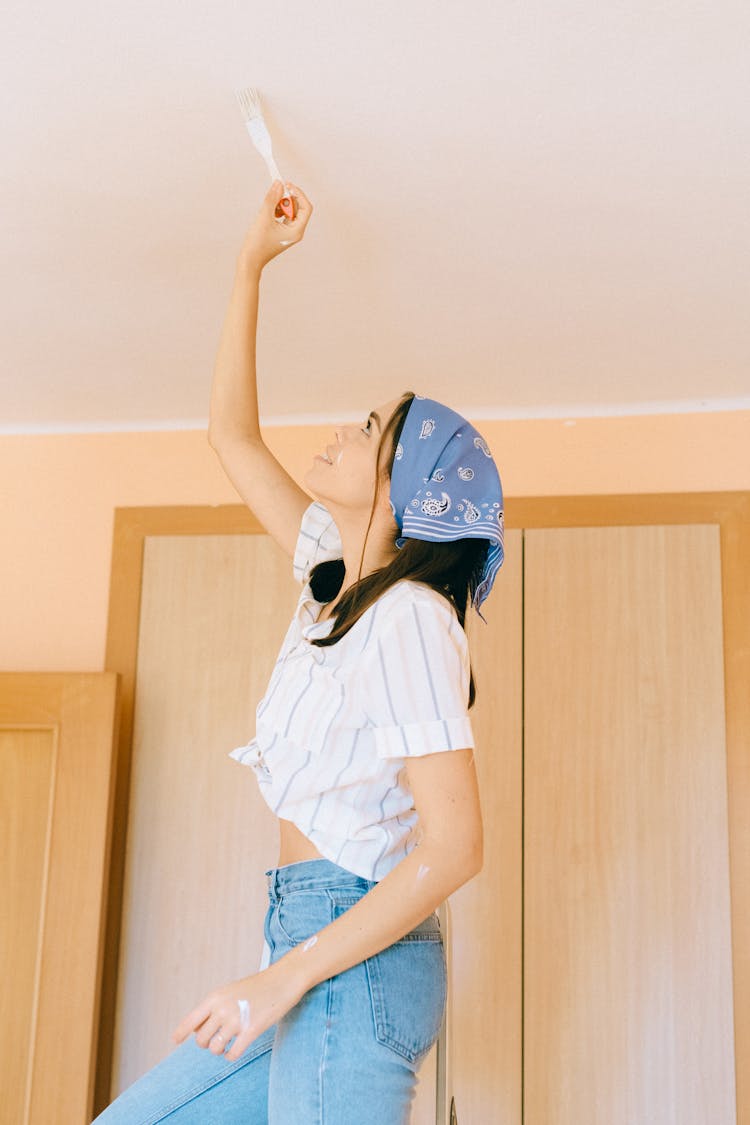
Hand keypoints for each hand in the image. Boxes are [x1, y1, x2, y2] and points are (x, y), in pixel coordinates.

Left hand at [171, 957, 306, 1061]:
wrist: (282, 980)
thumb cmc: (255, 987)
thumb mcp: (230, 991)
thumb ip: (213, 1008)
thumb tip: (195, 1030)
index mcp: (215, 997)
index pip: (191, 1019)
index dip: (181, 1032)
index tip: (175, 1040)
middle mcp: (222, 1008)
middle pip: (201, 1040)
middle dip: (207, 1043)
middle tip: (217, 1039)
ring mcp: (236, 1020)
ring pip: (215, 1049)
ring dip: (219, 1050)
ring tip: (227, 1045)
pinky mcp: (251, 1030)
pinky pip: (232, 1054)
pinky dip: (231, 1056)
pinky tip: (234, 1050)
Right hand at [239, 181, 312, 273]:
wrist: (250, 260)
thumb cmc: (257, 244)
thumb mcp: (264, 217)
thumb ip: (272, 198)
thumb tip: (278, 184)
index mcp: (296, 231)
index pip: (306, 207)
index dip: (298, 194)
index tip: (287, 185)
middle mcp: (295, 232)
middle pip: (299, 208)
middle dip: (287, 198)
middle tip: (276, 191)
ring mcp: (289, 232)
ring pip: (290, 211)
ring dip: (281, 204)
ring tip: (269, 207)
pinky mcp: (282, 232)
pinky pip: (284, 216)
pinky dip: (277, 210)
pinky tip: (268, 213)